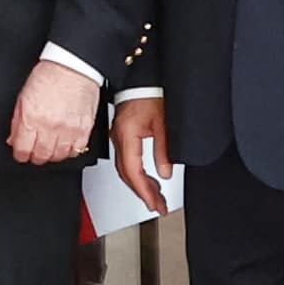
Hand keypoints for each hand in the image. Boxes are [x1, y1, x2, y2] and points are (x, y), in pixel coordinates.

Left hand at [8, 58, 100, 170]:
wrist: (72, 66)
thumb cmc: (48, 76)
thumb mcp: (22, 97)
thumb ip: (17, 121)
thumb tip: (14, 139)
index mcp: (31, 117)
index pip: (23, 149)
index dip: (20, 155)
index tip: (21, 154)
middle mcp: (50, 126)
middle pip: (41, 156)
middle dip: (35, 157)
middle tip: (34, 152)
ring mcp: (69, 129)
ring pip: (59, 156)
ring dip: (52, 155)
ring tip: (49, 148)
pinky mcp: (84, 129)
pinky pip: (77, 150)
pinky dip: (70, 151)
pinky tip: (65, 145)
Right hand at [109, 93, 171, 215]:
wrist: (143, 78)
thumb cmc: (151, 93)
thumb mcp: (164, 123)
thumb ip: (164, 149)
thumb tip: (165, 172)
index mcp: (127, 135)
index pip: (133, 171)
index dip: (144, 191)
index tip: (154, 204)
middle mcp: (119, 138)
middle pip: (127, 174)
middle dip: (142, 193)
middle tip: (157, 206)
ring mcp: (119, 137)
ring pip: (126, 169)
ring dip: (140, 185)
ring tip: (156, 197)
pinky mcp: (122, 135)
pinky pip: (127, 160)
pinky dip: (137, 173)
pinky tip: (149, 179)